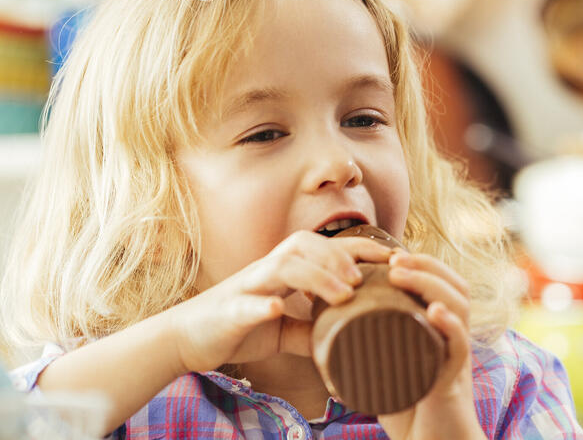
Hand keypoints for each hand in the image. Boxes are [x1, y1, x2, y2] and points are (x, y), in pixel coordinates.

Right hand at [169, 231, 392, 372]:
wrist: (188, 338)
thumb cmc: (239, 327)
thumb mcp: (285, 331)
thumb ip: (314, 330)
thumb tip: (351, 338)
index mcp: (284, 270)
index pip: (326, 246)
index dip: (359, 247)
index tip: (394, 257)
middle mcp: (267, 270)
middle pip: (304, 245)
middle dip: (338, 257)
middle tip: (363, 282)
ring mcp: (247, 287)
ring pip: (281, 266)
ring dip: (315, 277)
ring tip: (340, 295)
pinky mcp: (229, 310)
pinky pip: (245, 302)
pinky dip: (261, 304)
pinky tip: (277, 310)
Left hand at [377, 251, 485, 439]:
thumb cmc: (408, 410)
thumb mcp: (388, 369)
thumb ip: (369, 351)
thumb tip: (326, 331)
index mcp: (442, 332)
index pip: (445, 285)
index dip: (424, 264)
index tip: (392, 255)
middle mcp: (454, 340)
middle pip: (456, 287)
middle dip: (425, 266)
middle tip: (393, 260)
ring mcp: (457, 359)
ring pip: (460, 308)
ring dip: (432, 284)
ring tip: (404, 274)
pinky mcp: (454, 382)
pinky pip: (459, 348)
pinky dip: (450, 327)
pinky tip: (434, 313)